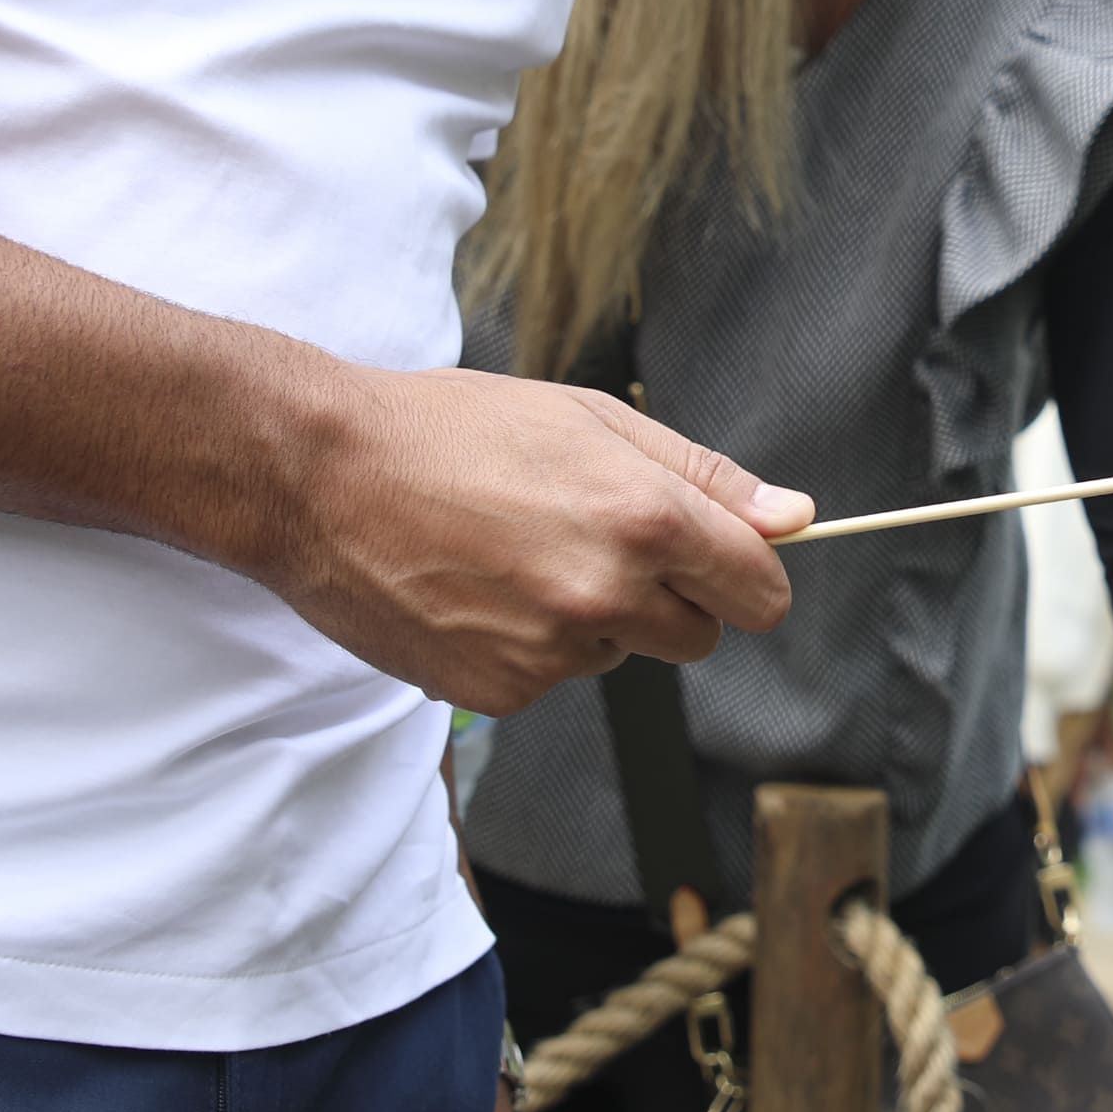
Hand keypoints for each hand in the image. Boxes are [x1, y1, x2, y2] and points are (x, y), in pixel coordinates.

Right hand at [265, 371, 809, 715]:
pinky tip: (476, 590)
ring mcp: (550, 652)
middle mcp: (607, 593)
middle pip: (698, 637)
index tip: (725, 565)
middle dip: (668, 599)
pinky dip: (527, 645)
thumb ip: (702, 476)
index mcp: (647, 519)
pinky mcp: (497, 692)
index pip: (759, 593)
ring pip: (617, 654)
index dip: (747, 577)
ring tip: (512, 552)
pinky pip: (550, 679)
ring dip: (589, 618)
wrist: (319, 475)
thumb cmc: (452, 430)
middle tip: (591, 539)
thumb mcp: (590, 419)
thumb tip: (794, 518)